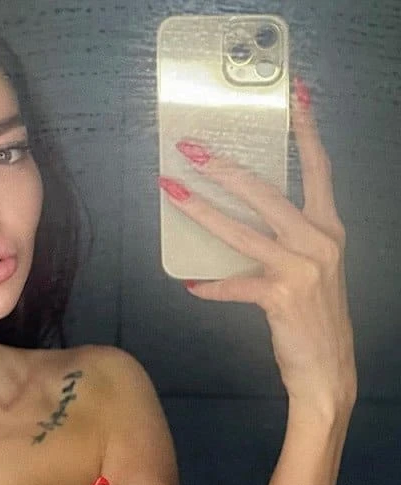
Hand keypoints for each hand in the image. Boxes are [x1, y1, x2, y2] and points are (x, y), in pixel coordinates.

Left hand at [160, 75, 356, 411]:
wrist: (326, 370)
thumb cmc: (312, 319)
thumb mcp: (309, 272)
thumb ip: (284, 244)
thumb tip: (238, 226)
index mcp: (328, 228)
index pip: (318, 168)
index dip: (305, 130)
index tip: (293, 96)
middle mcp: (319, 241)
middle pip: (266, 191)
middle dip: (225, 167)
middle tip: (191, 149)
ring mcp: (302, 268)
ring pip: (242, 231)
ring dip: (203, 211)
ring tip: (173, 192)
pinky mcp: (281, 297)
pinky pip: (235, 285)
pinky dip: (212, 286)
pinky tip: (192, 285)